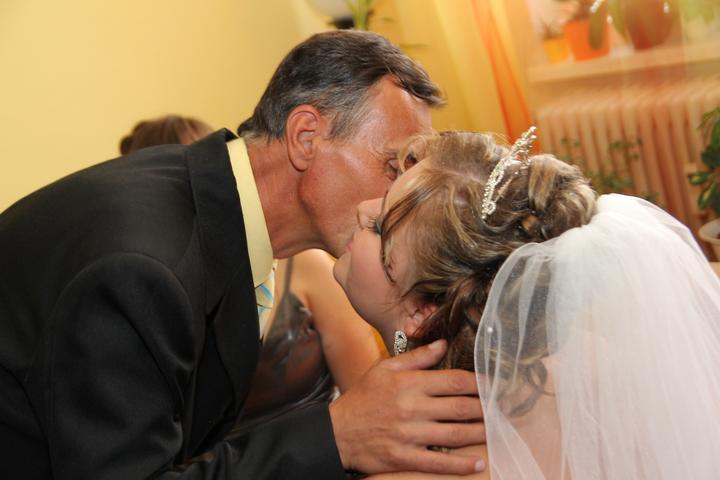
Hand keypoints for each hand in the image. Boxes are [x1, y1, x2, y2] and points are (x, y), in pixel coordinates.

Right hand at [329, 339, 485, 474]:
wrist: (337, 431)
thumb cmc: (363, 397)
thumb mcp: (385, 368)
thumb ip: (417, 357)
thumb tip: (442, 343)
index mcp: (409, 383)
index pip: (453, 381)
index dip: (478, 382)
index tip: (493, 385)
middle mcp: (412, 407)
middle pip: (459, 407)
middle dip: (484, 408)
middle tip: (500, 409)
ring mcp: (409, 434)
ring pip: (454, 434)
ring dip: (479, 433)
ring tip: (495, 431)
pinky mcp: (404, 457)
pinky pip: (438, 462)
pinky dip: (460, 464)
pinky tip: (477, 462)